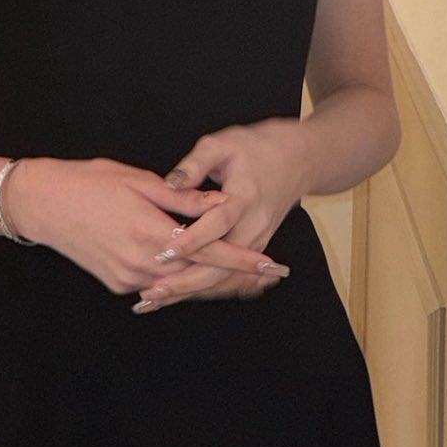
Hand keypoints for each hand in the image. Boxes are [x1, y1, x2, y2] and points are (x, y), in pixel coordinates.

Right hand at [6, 154, 287, 297]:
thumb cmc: (88, 182)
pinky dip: (179, 278)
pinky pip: (157, 284)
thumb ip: (182, 198)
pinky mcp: (118, 283)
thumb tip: (220, 203)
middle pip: (199, 275)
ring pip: (180, 283)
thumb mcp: (137, 181)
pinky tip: (195, 271)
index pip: (209, 250)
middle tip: (268, 273)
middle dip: (235, 275)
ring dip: (209, 278)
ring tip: (241, 274)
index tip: (273, 265)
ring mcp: (128, 278)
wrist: (41, 204)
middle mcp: (142, 264)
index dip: (243, 259)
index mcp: (151, 233)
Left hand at [131, 119, 307, 311]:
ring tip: (156, 301)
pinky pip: (231, 277)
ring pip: (226, 278)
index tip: (164, 252)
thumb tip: (170, 183)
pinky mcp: (255, 249)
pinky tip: (179, 297)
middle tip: (151, 292)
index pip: (217, 225)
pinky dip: (206, 289)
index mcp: (244, 198)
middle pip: (222, 265)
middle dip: (185, 282)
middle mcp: (254, 226)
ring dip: (192, 292)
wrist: (295, 160)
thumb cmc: (254, 148)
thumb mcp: (221, 144)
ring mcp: (257, 241)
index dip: (191, 241)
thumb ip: (194, 164)